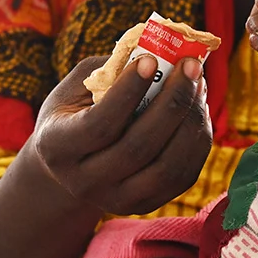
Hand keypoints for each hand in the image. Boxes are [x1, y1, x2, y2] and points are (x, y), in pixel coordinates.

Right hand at [27, 54, 212, 216]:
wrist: (71, 164)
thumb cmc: (75, 112)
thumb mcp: (78, 87)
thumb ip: (111, 70)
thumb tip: (160, 52)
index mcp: (58, 147)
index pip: (99, 125)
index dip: (128, 92)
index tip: (151, 59)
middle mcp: (84, 182)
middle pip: (139, 147)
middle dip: (172, 101)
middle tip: (190, 65)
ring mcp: (117, 199)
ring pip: (167, 167)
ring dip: (191, 120)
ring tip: (199, 85)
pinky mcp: (146, 205)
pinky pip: (183, 176)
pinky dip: (198, 140)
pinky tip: (198, 109)